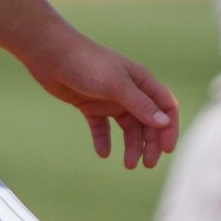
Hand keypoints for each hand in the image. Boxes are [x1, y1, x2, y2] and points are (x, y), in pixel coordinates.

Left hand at [20, 24, 179, 169]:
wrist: (51, 55)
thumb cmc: (87, 64)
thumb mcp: (116, 85)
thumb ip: (140, 105)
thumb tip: (164, 123)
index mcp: (141, 81)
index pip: (166, 107)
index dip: (169, 128)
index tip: (166, 150)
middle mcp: (129, 91)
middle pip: (148, 121)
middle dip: (150, 143)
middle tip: (146, 164)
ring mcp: (110, 99)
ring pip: (127, 127)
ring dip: (131, 145)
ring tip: (127, 164)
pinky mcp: (91, 105)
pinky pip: (102, 127)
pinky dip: (104, 140)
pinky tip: (103, 152)